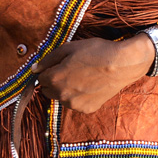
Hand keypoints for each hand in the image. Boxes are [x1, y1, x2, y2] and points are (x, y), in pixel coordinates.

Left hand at [34, 35, 154, 113]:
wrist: (123, 64)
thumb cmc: (96, 52)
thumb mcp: (69, 48)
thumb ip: (48, 60)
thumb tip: (34, 69)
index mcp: (55, 79)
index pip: (40, 79)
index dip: (48, 70)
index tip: (59, 65)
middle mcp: (62, 95)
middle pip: (48, 91)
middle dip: (54, 82)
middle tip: (70, 70)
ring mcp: (75, 105)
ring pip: (62, 98)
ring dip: (66, 90)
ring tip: (83, 77)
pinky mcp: (87, 109)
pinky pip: (75, 103)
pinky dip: (79, 96)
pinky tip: (90, 85)